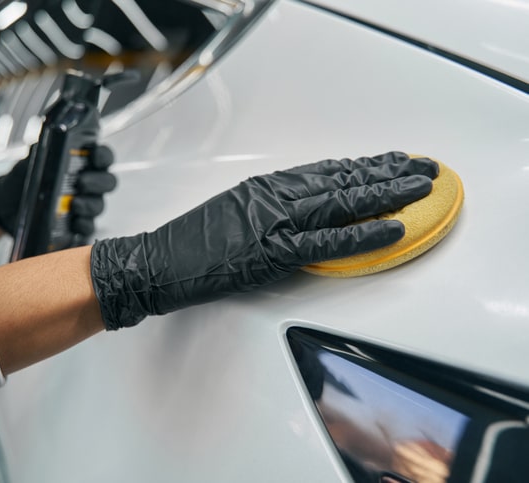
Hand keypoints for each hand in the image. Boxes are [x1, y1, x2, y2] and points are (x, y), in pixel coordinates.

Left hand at [0, 145, 116, 237]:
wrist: (5, 206)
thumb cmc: (22, 180)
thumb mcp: (29, 162)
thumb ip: (41, 151)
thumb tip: (45, 142)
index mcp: (82, 163)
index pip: (103, 157)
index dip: (103, 156)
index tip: (95, 155)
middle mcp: (88, 184)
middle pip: (107, 182)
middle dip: (97, 182)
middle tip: (81, 182)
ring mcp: (84, 205)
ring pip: (99, 205)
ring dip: (89, 204)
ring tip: (74, 204)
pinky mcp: (77, 225)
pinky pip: (88, 227)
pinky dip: (83, 225)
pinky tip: (75, 223)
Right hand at [90, 152, 438, 329]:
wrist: (155, 262)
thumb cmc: (190, 243)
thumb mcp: (232, 211)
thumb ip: (268, 208)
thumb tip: (300, 211)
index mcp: (265, 185)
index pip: (327, 170)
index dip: (365, 165)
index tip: (392, 160)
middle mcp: (275, 196)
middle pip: (343, 179)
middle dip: (388, 172)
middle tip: (423, 167)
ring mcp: (275, 222)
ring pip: (344, 202)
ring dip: (387, 194)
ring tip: (421, 187)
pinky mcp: (273, 252)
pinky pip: (330, 242)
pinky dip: (365, 234)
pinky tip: (394, 227)